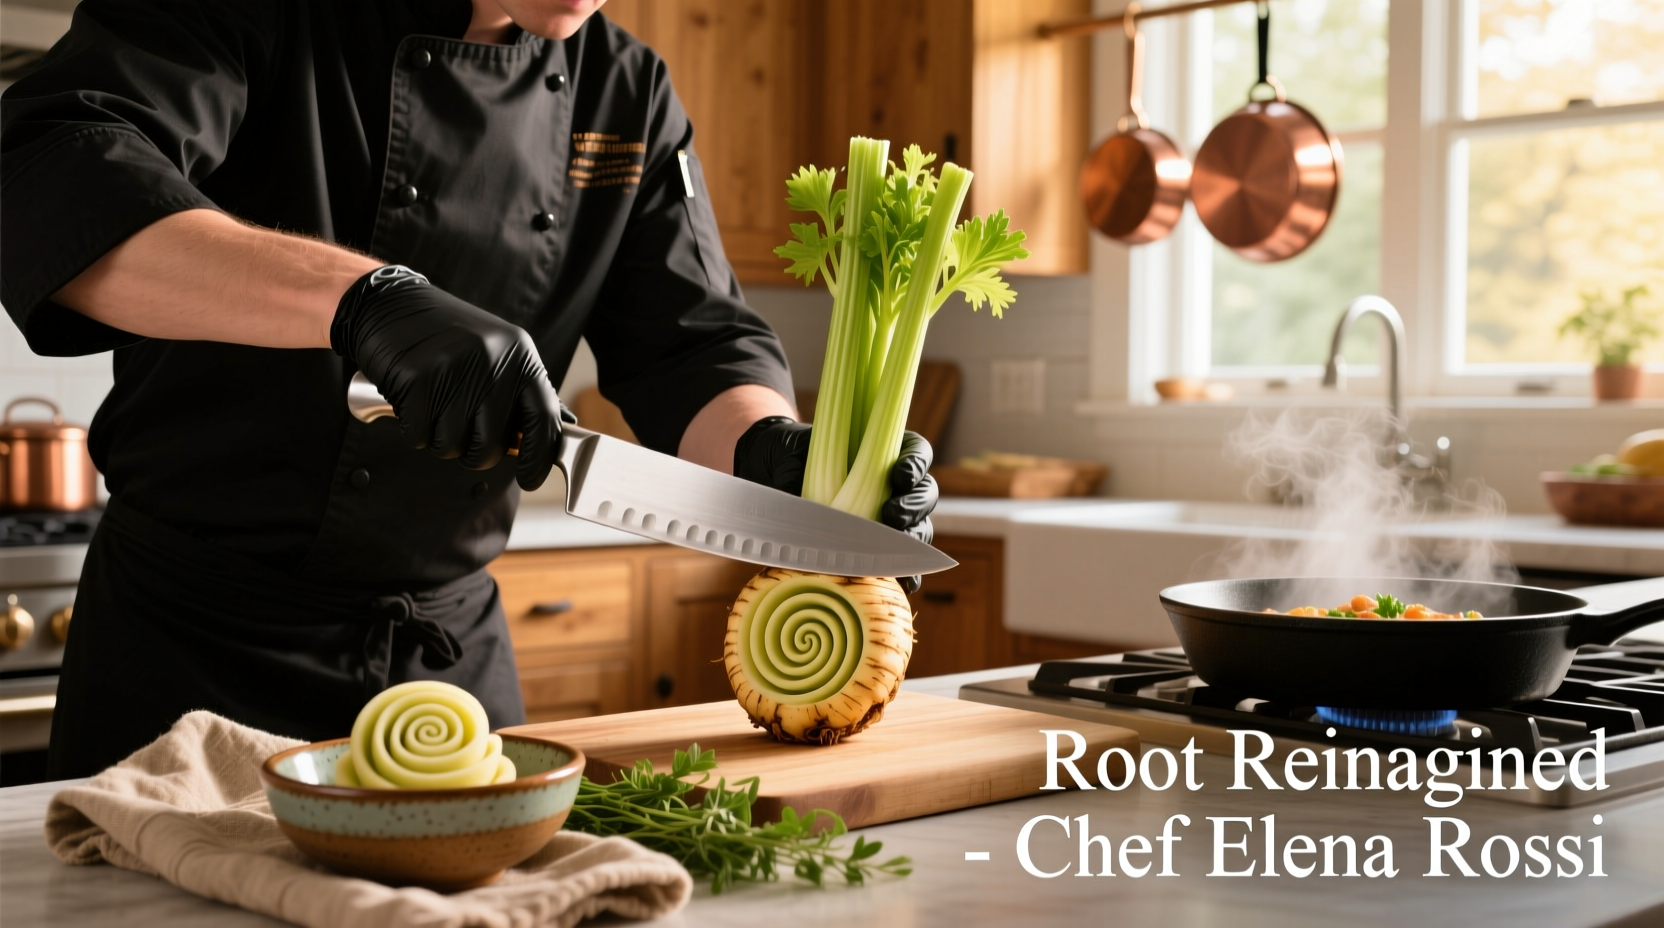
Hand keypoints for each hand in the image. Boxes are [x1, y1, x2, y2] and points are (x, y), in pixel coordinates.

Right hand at [331, 266, 561, 490]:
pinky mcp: (416, 379)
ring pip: (451, 446)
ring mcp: (454, 370)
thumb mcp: (499, 352)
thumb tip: (561, 428)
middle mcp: (493, 362)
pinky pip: (419, 436)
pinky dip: (413, 430)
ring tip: (434, 407)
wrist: (390, 305)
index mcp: (520, 357)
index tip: (529, 479)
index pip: (544, 420)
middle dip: (473, 453)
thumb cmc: (449, 337)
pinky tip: (413, 403)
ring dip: (439, 440)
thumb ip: (525, 392)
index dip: (540, 458)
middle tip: (460, 433)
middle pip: (490, 446)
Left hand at [734, 417, 938, 592]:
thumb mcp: (789, 451)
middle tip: (893, 514)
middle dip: (914, 506)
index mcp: (881, 449)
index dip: (916, 463)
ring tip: (894, 551)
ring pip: (920, 526)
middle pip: (925, 493)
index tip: (900, 475)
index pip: (917, 452)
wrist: (772, 475)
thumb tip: (806, 499)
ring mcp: (887, 513)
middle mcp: (891, 482)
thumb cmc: (786, 455)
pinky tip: (905, 583)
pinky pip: (901, 561)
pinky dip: (906, 573)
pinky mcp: (876, 546)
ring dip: (912, 539)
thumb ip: (800, 468)